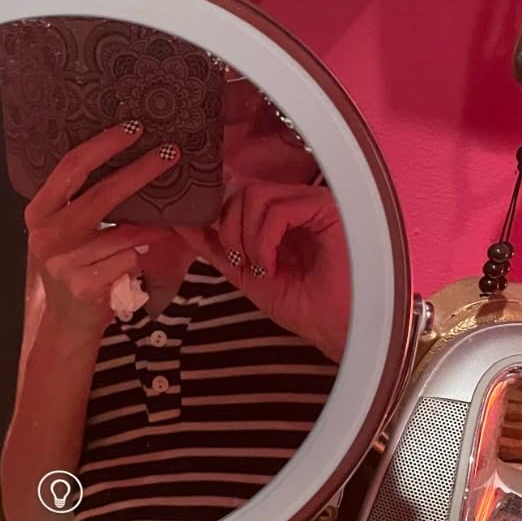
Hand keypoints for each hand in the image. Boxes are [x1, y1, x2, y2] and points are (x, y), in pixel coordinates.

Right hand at [25, 124, 179, 338]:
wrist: (68, 323)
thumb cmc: (75, 267)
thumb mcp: (67, 231)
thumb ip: (84, 201)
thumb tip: (131, 159)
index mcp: (39, 212)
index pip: (71, 168)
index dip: (104, 145)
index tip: (134, 128)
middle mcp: (45, 235)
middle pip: (100, 195)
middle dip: (140, 172)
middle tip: (170, 154)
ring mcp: (63, 263)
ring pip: (123, 234)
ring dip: (148, 231)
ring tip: (160, 229)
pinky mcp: (83, 286)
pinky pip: (128, 260)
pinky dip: (138, 259)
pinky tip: (135, 265)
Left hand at [180, 183, 350, 361]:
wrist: (338, 330)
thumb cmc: (305, 306)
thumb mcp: (246, 274)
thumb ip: (217, 247)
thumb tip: (183, 223)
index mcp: (279, 217)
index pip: (238, 191)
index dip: (216, 206)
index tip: (202, 227)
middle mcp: (296, 204)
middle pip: (241, 191)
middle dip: (228, 229)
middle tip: (242, 262)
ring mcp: (311, 204)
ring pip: (254, 195)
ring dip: (246, 238)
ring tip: (261, 267)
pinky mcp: (326, 209)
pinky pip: (278, 210)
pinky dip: (265, 240)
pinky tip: (272, 265)